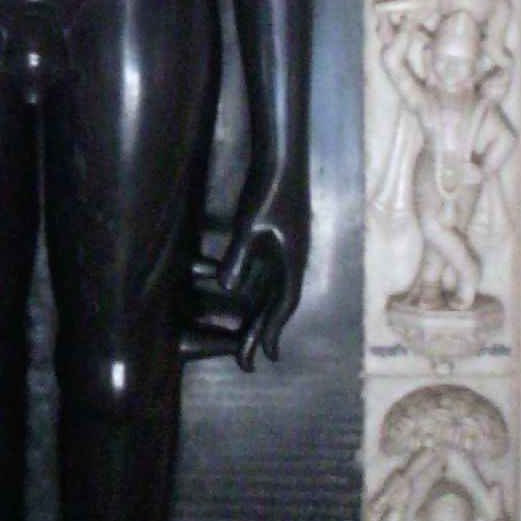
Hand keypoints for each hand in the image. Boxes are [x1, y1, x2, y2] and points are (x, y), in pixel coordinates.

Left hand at [214, 171, 307, 369]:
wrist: (283, 158)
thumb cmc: (268, 191)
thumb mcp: (250, 226)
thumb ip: (239, 257)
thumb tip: (227, 288)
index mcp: (291, 262)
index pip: (281, 306)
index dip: (270, 333)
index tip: (263, 358)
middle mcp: (292, 261)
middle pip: (276, 304)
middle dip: (261, 332)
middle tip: (248, 361)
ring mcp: (287, 250)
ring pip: (271, 290)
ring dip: (258, 313)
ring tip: (246, 337)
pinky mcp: (278, 238)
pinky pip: (266, 272)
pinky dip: (254, 288)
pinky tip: (240, 295)